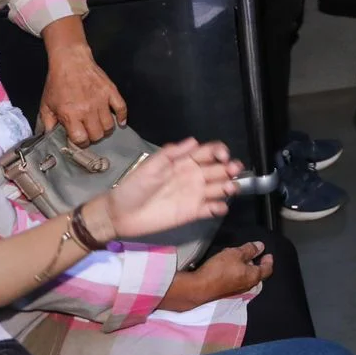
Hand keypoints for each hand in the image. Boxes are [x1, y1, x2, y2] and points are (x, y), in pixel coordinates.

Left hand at [39, 39, 125, 146]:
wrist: (71, 62)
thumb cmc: (57, 84)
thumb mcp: (46, 105)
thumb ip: (48, 124)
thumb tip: (50, 138)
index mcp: (70, 114)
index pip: (81, 139)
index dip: (79, 143)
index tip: (78, 140)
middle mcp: (87, 110)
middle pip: (97, 135)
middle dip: (92, 137)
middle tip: (88, 133)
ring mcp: (102, 101)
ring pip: (109, 126)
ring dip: (105, 130)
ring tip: (99, 127)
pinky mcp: (111, 92)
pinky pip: (122, 109)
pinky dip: (122, 118)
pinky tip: (120, 122)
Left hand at [99, 138, 240, 239]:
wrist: (121, 213)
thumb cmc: (134, 186)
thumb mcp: (150, 166)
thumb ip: (171, 153)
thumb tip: (194, 141)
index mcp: (185, 162)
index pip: (209, 152)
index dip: (219, 151)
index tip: (222, 156)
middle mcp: (195, 176)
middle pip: (220, 169)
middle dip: (230, 168)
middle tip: (233, 171)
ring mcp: (195, 195)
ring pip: (220, 188)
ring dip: (229, 187)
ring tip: (230, 189)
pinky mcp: (193, 212)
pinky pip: (211, 209)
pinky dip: (220, 208)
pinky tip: (220, 207)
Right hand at [160, 242, 272, 311]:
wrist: (197, 288)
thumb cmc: (219, 269)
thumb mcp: (235, 253)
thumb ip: (249, 249)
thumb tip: (260, 247)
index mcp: (253, 277)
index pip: (267, 269)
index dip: (268, 261)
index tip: (268, 254)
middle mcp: (246, 285)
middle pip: (255, 273)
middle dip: (254, 262)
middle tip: (251, 253)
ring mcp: (235, 290)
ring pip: (243, 276)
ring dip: (242, 266)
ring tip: (236, 256)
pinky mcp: (224, 291)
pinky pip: (233, 279)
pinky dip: (233, 271)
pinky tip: (225, 264)